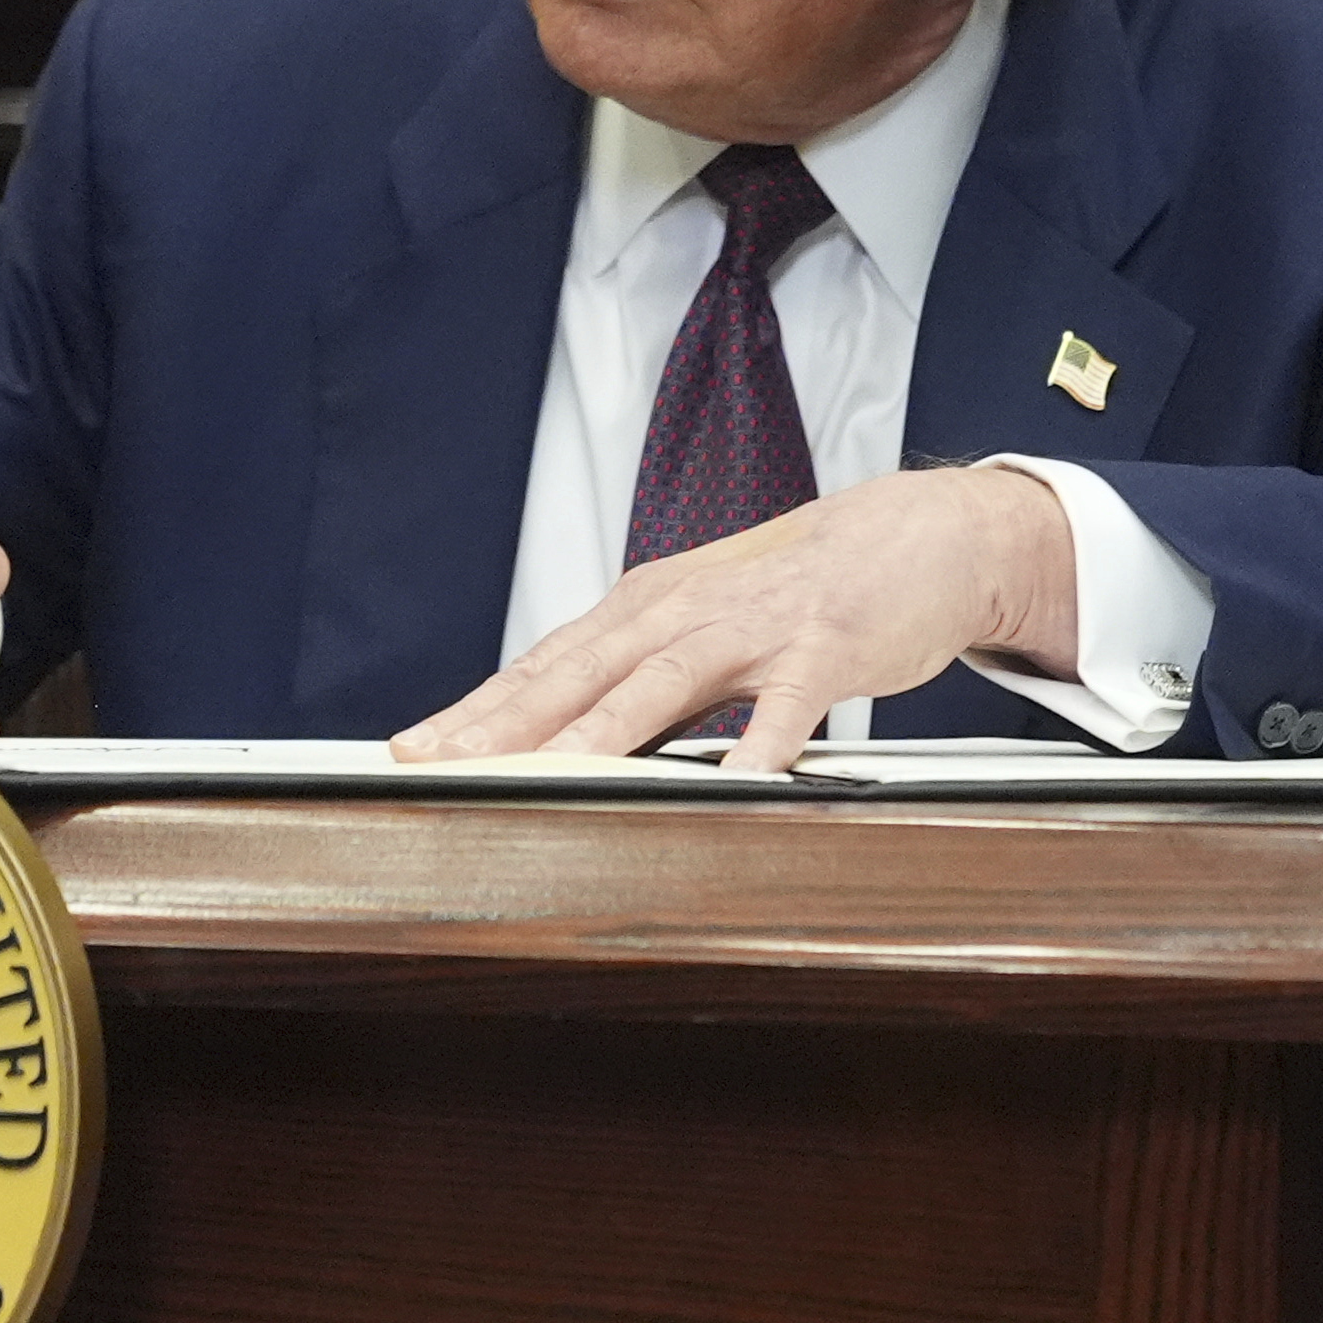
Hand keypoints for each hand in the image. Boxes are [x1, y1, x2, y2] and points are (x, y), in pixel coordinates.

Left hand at [393, 464, 1076, 779]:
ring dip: (602, 733)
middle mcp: (682, 611)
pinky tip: (737, 785)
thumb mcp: (703, 627)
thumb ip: (639, 680)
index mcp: (645, 610)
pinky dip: (759, 747)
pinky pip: (786, 707)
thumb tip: (565, 737)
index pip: (541, 667)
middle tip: (438, 766)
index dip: (474, 711)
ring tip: (550, 777)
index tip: (410, 752)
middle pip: (577, 673)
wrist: (913, 536)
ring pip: (660, 683)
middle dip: (502, 724)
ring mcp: (751, 627)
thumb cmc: (800, 592)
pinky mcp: (823, 647)